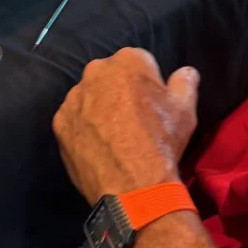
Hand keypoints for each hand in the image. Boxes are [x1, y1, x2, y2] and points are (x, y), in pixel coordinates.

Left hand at [53, 48, 198, 204]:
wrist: (133, 186)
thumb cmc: (161, 142)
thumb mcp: (185, 110)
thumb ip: (185, 83)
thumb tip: (187, 71)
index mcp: (127, 60)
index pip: (139, 63)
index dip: (148, 84)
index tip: (152, 104)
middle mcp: (95, 70)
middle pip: (110, 76)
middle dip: (120, 90)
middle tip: (133, 119)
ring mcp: (74, 96)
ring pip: (89, 96)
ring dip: (99, 107)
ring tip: (114, 136)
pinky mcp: (59, 121)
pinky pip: (74, 119)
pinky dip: (83, 128)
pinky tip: (97, 146)